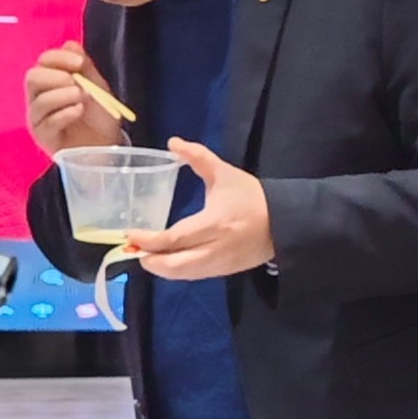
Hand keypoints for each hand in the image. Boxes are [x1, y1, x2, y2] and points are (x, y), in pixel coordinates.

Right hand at [24, 42, 122, 155]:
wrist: (107, 146)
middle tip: (75, 82)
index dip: (59, 57)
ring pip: (39, 100)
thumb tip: (71, 44)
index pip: (44, 62)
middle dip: (55, 77)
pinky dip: (64, 113)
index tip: (78, 62)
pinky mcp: (43, 136)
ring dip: (62, 95)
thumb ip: (85, 67)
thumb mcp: (98, 88)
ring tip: (81, 98)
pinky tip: (78, 111)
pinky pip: (46, 122)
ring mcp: (39, 117)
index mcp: (51, 80)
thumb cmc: (100, 117)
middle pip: (33, 78)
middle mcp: (39, 97)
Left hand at [126, 140, 276, 278]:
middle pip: (175, 265)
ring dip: (162, 268)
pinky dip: (178, 271)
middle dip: (150, 260)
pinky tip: (169, 260)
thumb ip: (198, 157)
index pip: (174, 239)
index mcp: (215, 223)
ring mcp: (222, 263)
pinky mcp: (226, 271)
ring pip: (184, 275)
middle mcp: (216, 248)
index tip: (130, 234)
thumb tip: (173, 142)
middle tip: (134, 249)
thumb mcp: (226, 174)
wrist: (287, 221)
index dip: (149, 240)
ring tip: (148, 255)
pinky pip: (196, 275)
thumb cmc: (253, 197)